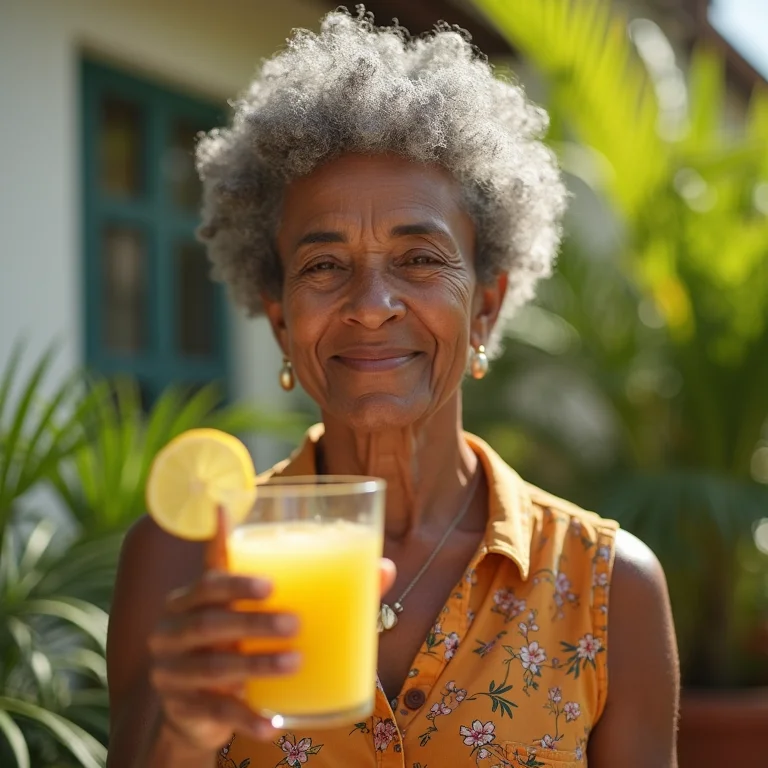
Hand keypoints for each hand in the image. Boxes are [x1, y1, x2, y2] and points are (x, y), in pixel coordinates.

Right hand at [147, 509, 396, 751]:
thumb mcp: (264, 613)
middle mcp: (172, 630)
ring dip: (256, 665)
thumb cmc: (242, 639)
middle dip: (252, 622)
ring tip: (295, 662)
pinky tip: (272, 724)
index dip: (235, 581)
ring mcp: (173, 671)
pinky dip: (246, 717)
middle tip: (295, 624)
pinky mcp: (183, 709)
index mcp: (191, 597)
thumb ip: (318, 587)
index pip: (208, 581)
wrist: (200, 705)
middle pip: (207, 622)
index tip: (271, 584)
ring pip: (213, 666)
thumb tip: (382, 568)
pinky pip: (215, 713)